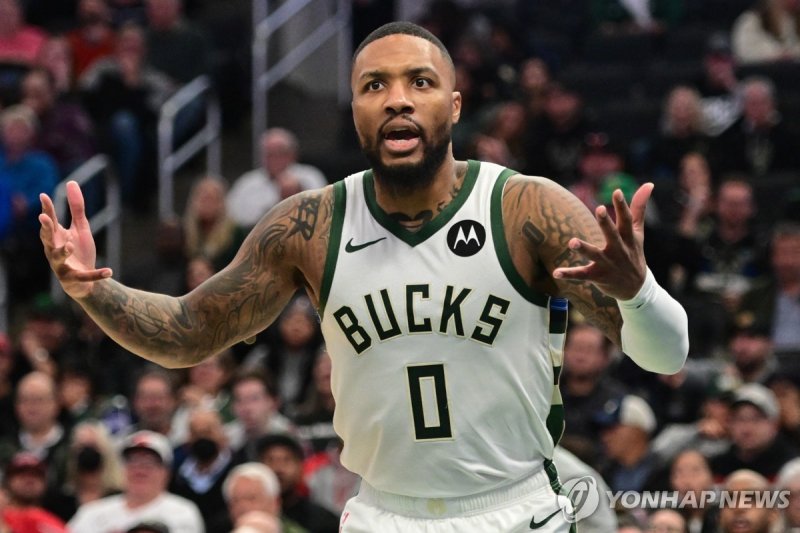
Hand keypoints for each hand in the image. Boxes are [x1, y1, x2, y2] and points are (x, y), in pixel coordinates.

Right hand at [39, 181, 111, 298]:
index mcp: (57, 237)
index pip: (51, 221)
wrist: (85, 280)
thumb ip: (76, 208)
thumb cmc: (79, 251)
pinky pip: (85, 276)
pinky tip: (109, 271)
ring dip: (63, 251)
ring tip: (70, 245)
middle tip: (43, 218)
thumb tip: (71, 182)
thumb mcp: (81, 228)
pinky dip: (97, 274)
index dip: (47, 209)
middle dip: (45, 229)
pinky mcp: (74, 279)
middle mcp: (54, 250)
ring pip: (58, 258)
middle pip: (47, 239)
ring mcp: (62, 266)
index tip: (43, 196)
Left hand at [553, 183, 652, 299]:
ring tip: (572, 242)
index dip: (622, 206)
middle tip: (599, 208)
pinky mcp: (597, 276)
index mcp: (628, 238)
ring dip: (583, 248)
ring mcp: (607, 263)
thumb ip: (639, 208)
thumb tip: (648, 183)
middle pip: (612, 234)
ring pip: (594, 255)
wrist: (636, 288)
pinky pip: (582, 275)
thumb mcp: (638, 232)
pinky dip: (569, 274)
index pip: (626, 220)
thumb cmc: (633, 253)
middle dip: (606, 223)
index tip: (616, 192)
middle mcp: (618, 250)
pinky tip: (556, 272)